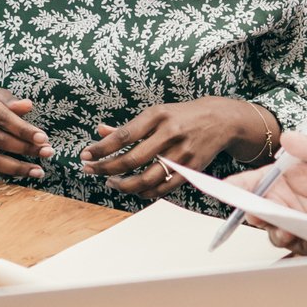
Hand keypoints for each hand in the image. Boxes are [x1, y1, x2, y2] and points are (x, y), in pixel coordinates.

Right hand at [0, 81, 52, 178]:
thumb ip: (9, 100)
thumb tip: (28, 106)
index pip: (1, 116)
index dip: (23, 129)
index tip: (44, 138)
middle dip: (25, 148)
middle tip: (47, 153)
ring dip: (16, 167)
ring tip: (38, 171)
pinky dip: (2, 171)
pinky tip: (20, 171)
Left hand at [82, 97, 272, 198]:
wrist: (221, 120)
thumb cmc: (181, 116)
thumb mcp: (156, 114)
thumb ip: (128, 127)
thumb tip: (100, 132)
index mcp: (158, 116)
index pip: (123, 136)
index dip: (101, 148)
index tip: (86, 155)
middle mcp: (169, 134)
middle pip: (131, 159)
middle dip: (106, 168)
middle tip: (91, 171)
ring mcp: (181, 153)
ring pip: (146, 178)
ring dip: (123, 184)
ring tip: (110, 183)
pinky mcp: (191, 169)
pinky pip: (163, 188)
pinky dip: (144, 192)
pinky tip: (133, 189)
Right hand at [224, 129, 306, 250]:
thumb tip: (288, 137)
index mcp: (278, 182)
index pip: (247, 185)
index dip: (232, 189)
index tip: (226, 190)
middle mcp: (281, 205)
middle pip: (255, 214)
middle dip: (254, 215)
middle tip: (259, 214)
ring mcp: (294, 226)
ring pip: (274, 235)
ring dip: (278, 233)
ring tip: (289, 230)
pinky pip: (298, 249)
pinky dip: (301, 246)